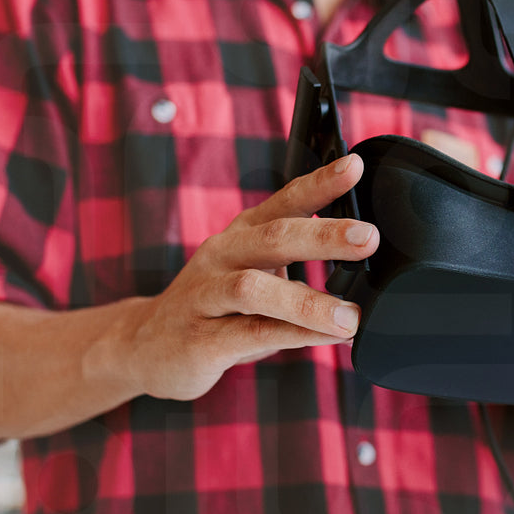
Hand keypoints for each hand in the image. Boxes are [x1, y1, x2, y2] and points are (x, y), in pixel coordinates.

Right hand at [121, 154, 377, 399]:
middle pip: (273, 237)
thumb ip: (298, 269)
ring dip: (308, 302)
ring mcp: (206, 296)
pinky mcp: (200, 340)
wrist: (145, 346)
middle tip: (368, 237)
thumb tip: (362, 266)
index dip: (319, 182)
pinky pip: (250, 334)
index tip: (355, 166)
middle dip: (323, 236)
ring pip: (254, 288)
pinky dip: (295, 336)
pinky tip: (328, 340)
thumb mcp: (254, 276)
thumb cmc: (216, 308)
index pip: (283, 201)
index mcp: (242, 235)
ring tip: (351, 316)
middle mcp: (222, 257)